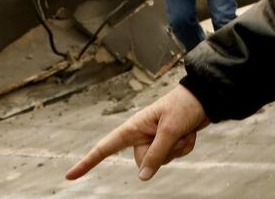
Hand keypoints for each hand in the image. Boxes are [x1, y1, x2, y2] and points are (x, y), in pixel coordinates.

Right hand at [65, 86, 209, 181]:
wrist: (206, 97)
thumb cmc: (184, 106)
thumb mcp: (170, 130)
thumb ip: (156, 154)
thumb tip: (142, 177)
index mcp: (134, 127)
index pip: (105, 147)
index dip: (87, 162)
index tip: (69, 176)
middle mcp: (142, 135)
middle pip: (142, 161)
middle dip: (162, 152)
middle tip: (174, 133)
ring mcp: (156, 139)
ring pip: (161, 161)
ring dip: (177, 148)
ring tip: (183, 129)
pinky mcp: (169, 142)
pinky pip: (174, 156)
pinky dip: (185, 147)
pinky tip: (189, 133)